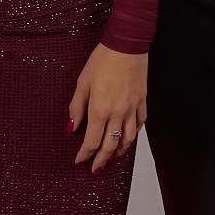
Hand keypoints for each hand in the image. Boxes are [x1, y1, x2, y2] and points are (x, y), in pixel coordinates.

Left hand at [70, 46, 147, 171]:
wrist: (127, 45)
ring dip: (119, 152)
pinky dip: (133, 135)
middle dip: (101, 160)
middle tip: (96, 169)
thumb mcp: (82, 83)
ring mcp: (132, 109)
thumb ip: (76, 108)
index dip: (85, 154)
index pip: (92, 142)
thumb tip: (72, 128)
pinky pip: (139, 124)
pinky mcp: (142, 101)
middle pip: (110, 146)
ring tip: (113, 158)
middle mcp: (118, 114)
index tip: (79, 160)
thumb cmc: (103, 60)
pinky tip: (128, 137)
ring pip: (128, 139)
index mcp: (100, 110)